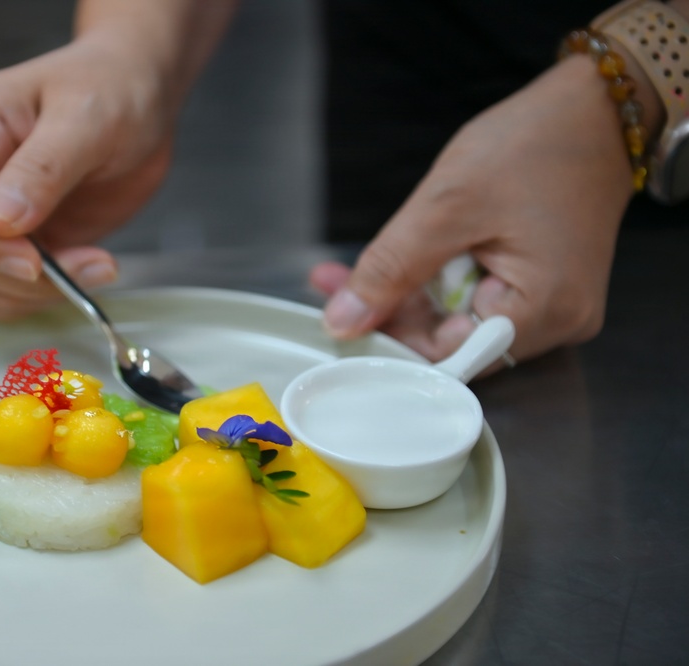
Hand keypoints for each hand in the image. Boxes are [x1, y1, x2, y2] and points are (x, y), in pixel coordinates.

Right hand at [0, 35, 175, 319]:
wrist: (142, 96)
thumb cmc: (112, 86)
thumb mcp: (86, 117)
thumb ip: (42, 167)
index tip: (28, 261)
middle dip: (8, 275)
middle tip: (78, 267)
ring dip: (24, 296)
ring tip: (92, 270)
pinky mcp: (22, 243)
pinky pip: (6, 291)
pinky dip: (44, 298)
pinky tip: (92, 273)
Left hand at [310, 54, 638, 367]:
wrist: (593, 107)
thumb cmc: (532, 144)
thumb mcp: (447, 206)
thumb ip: (393, 268)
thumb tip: (344, 321)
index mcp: (547, 311)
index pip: (449, 355)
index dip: (390, 338)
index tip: (339, 315)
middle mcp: (560, 322)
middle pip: (452, 340)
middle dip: (392, 311)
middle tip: (334, 282)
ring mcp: (554, 305)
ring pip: (458, 319)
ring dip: (408, 294)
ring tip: (354, 270)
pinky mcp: (544, 284)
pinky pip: (477, 298)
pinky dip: (437, 281)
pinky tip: (402, 259)